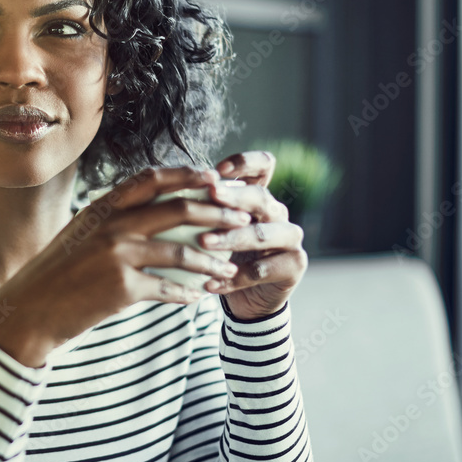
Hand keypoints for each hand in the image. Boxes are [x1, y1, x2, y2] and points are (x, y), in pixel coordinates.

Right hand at [0, 166, 252, 365]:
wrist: (29, 310)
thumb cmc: (55, 274)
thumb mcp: (79, 234)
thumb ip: (110, 219)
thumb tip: (146, 211)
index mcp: (102, 207)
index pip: (152, 179)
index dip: (188, 174)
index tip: (216, 177)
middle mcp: (111, 225)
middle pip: (178, 209)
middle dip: (218, 213)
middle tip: (242, 220)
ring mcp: (116, 255)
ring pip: (182, 252)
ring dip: (212, 261)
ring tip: (229, 269)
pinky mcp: (121, 288)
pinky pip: (167, 288)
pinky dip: (186, 294)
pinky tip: (196, 299)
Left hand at [199, 151, 307, 319]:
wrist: (245, 298)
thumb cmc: (222, 255)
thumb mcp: (211, 229)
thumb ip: (201, 208)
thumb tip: (168, 188)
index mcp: (259, 197)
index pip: (264, 166)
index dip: (245, 162)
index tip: (218, 170)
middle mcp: (278, 213)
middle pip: (261, 197)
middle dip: (233, 196)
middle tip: (210, 194)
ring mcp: (290, 238)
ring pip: (262, 234)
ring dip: (231, 237)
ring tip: (203, 242)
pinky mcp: (294, 265)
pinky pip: (262, 270)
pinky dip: (232, 278)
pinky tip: (209, 283)